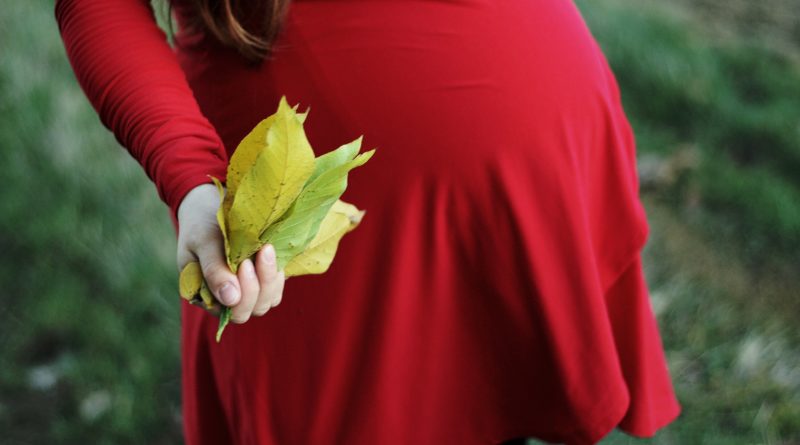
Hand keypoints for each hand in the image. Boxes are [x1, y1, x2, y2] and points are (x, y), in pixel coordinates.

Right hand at [176, 183, 284, 322]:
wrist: (209, 207)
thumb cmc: (201, 225)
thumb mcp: (203, 243)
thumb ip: (213, 270)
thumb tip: (231, 298)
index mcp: (207, 297)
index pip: (232, 311)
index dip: (244, 293)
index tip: (246, 262)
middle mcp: (228, 300)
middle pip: (253, 308)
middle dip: (260, 285)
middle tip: (261, 252)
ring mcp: (247, 290)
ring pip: (269, 299)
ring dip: (272, 277)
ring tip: (267, 248)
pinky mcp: (262, 278)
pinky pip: (277, 285)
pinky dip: (278, 271)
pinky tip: (271, 250)